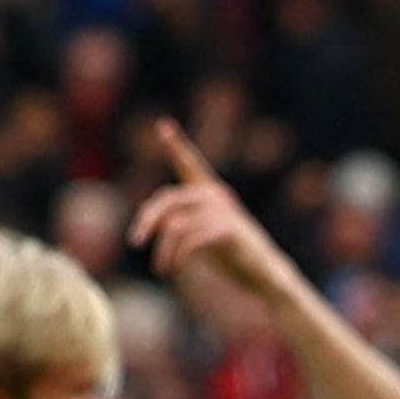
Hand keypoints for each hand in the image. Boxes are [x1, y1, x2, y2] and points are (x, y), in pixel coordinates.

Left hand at [128, 121, 301, 304]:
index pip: (191, 163)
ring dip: (162, 250)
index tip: (163, 125)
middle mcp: (217, 195)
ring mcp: (224, 211)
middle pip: (167, 199)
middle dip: (147, 220)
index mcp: (211, 192)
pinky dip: (175, 257)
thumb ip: (179, 219)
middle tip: (135, 242)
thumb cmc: (232, 253)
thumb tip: (146, 214)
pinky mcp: (227, 230)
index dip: (176, 146)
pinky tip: (174, 267)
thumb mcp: (202, 232)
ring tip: (162, 268)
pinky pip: (187, 240)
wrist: (264, 273)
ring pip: (173, 225)